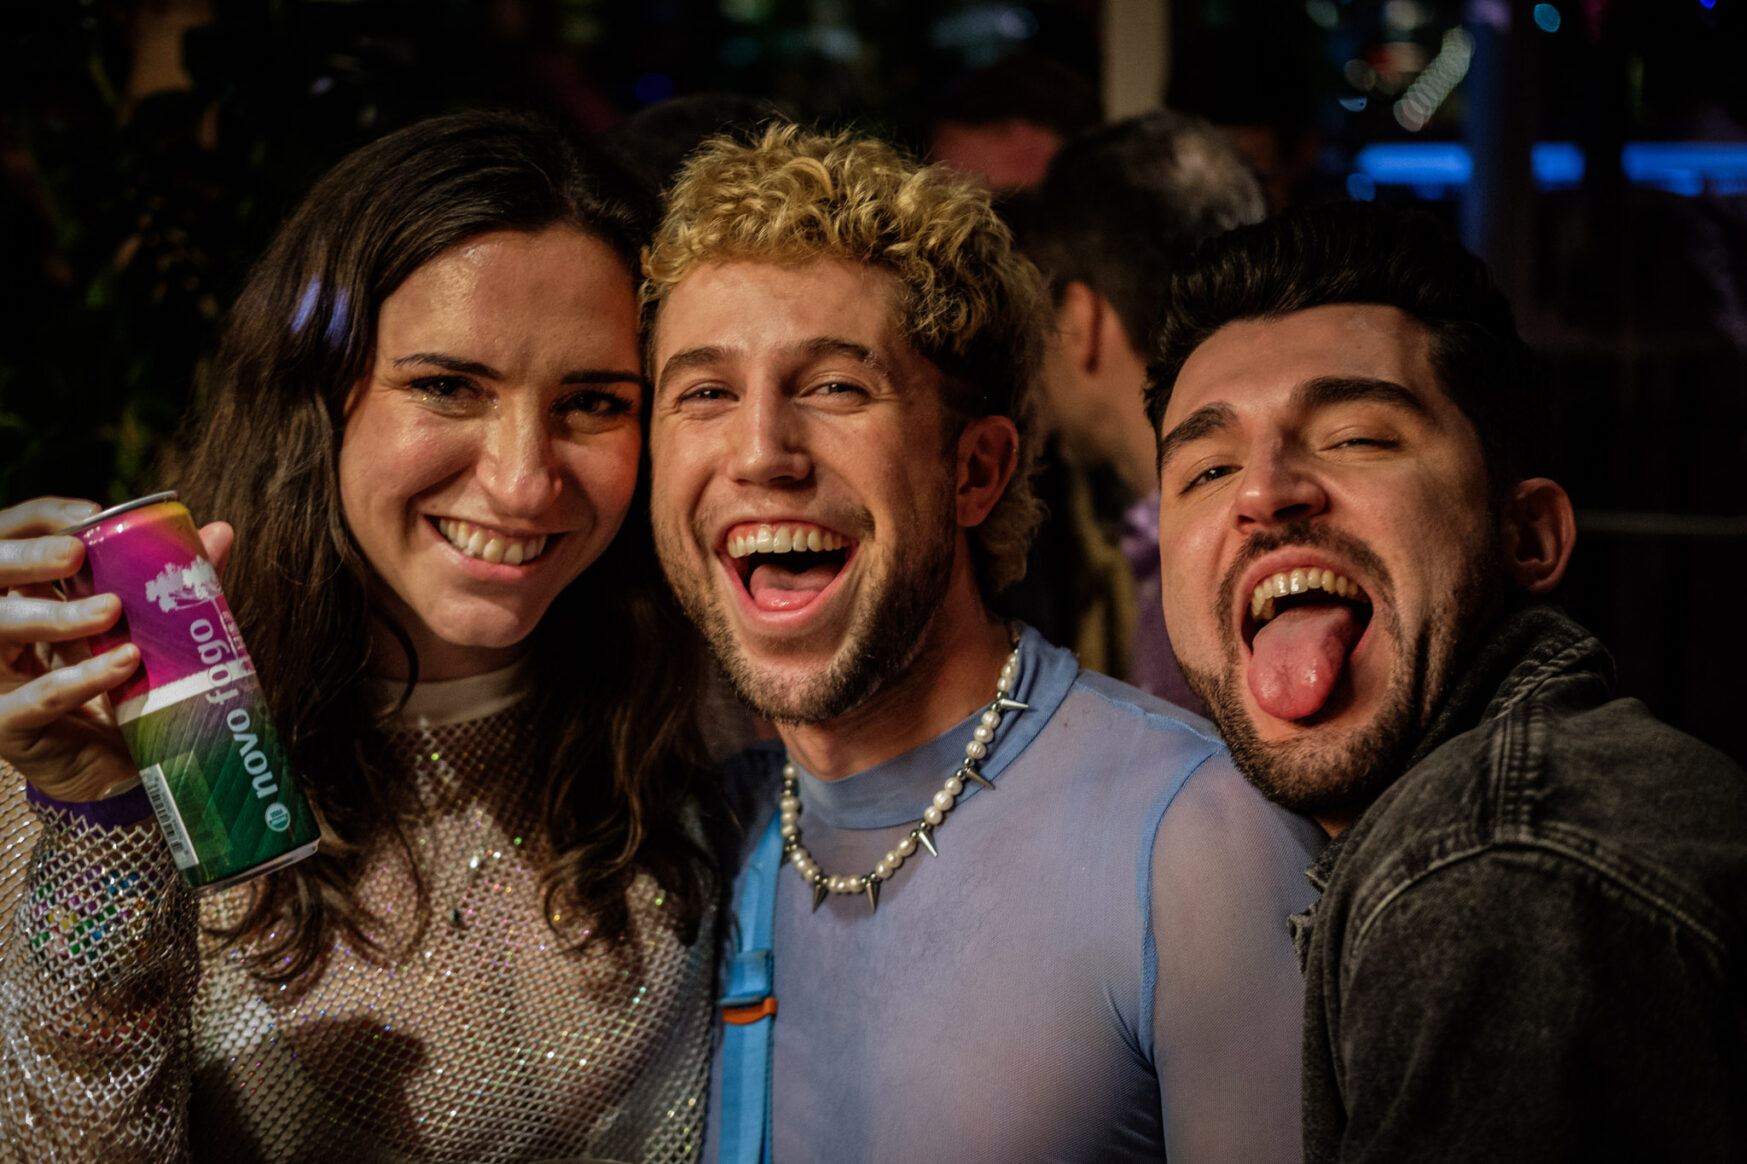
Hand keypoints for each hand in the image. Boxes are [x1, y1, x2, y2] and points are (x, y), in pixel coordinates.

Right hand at [0, 497, 232, 801]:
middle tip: (76, 552)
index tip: (89, 515)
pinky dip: (80, 679)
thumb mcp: (146, 628)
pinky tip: (124, 663)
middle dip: (27, 558)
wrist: (121, 766)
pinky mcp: (7, 726)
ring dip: (53, 616)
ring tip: (111, 609)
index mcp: (21, 594)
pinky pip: (35, 698)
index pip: (9, 537)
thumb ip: (174, 583)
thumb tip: (220, 532)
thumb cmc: (125, 686)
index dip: (39, 519)